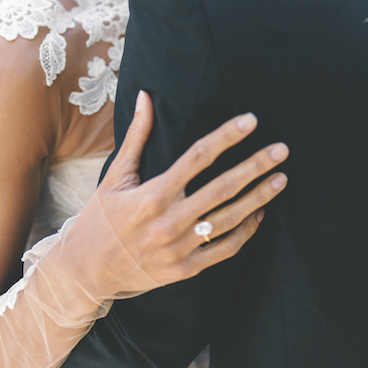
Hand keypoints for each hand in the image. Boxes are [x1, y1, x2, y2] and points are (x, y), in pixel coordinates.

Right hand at [64, 91, 287, 299]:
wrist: (86, 272)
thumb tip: (145, 96)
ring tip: (281, 178)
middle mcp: (169, 222)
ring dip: (259, 198)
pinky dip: (246, 231)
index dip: (226, 137)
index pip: (197, 158)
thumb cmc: (101, 217)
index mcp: (152, 195)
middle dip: (255, 167)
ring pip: (229, 220)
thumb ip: (136, 136)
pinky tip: (260, 213)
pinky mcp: (186, 269)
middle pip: (222, 189)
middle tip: (281, 150)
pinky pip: (225, 249)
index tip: (250, 121)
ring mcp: (180, 249)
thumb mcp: (115, 175)